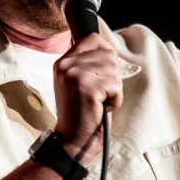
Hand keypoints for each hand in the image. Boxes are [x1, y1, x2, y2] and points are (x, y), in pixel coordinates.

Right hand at [53, 33, 122, 159]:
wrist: (72, 141)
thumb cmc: (81, 114)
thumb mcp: (78, 82)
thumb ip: (88, 63)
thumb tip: (110, 50)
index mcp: (62, 61)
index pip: (93, 39)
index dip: (106, 54)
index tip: (102, 75)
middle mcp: (66, 65)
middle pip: (109, 55)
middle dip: (111, 78)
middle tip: (98, 96)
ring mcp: (75, 75)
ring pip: (114, 70)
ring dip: (113, 90)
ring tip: (98, 102)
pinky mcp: (87, 87)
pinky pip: (116, 86)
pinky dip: (115, 100)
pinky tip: (101, 108)